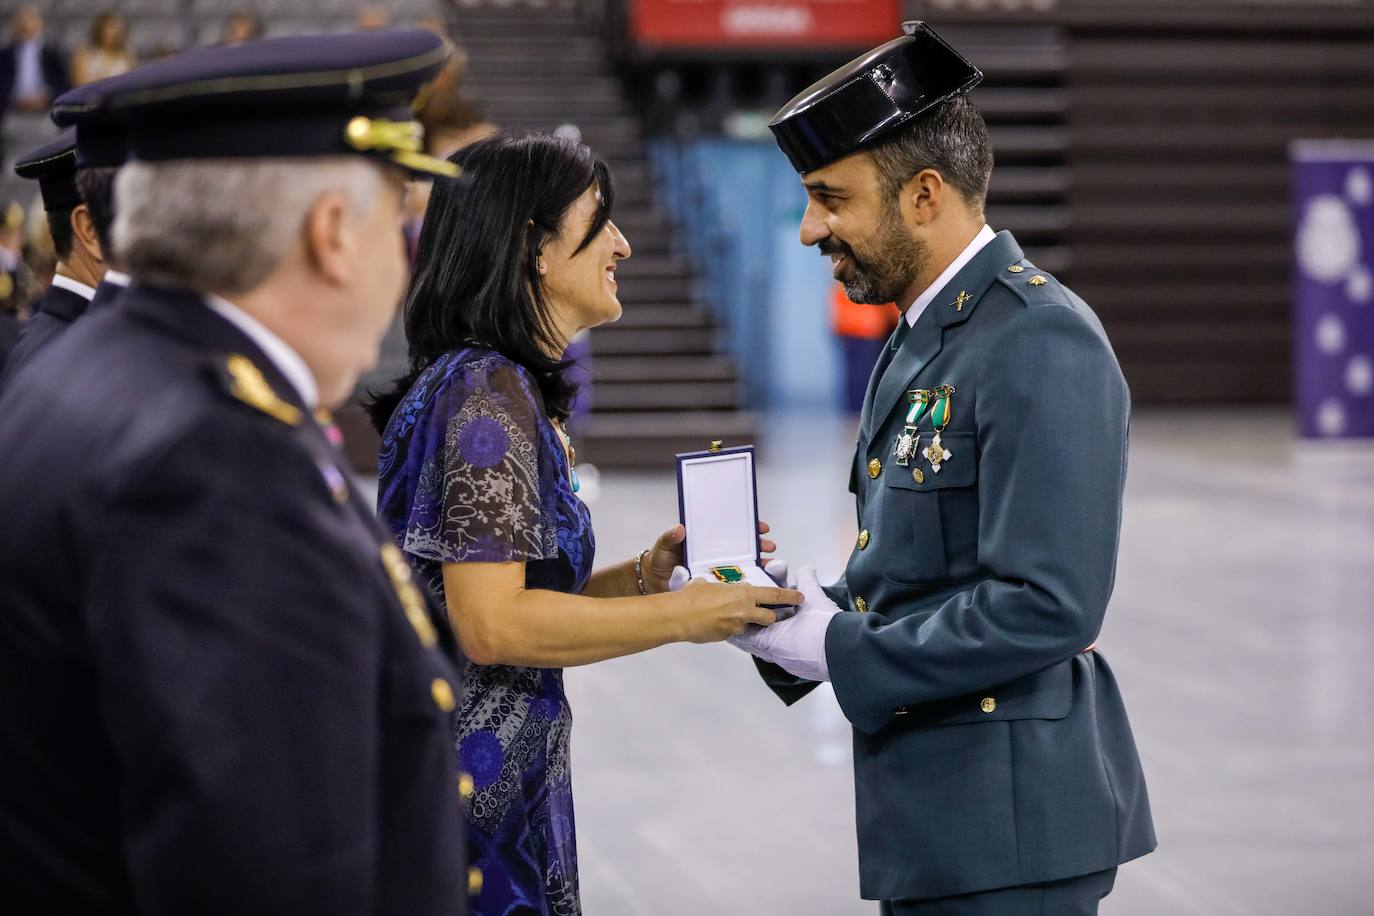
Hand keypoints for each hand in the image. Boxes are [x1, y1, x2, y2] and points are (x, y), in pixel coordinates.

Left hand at [643, 520, 777, 594]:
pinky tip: (760, 585)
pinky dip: (749, 585)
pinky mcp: (716, 585)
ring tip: (770, 565)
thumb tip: (679, 529)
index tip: (760, 527)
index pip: (732, 530)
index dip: (749, 527)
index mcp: (708, 541)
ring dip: (760, 564)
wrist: (653, 582)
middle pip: (744, 547)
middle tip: (768, 546)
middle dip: (760, 545)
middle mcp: (716, 554)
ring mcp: (718, 569)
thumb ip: (670, 537)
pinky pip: (735, 584)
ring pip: (745, 565)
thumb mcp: (664, 546)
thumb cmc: (660, 560)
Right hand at [673, 580, 802, 643]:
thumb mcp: (709, 584)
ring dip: (746, 622)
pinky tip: (716, 623)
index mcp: (744, 594)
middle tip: (770, 614)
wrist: (679, 616)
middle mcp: (744, 611)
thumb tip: (716, 588)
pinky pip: (733, 632)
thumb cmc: (692, 595)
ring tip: (732, 616)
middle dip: (771, 617)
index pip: (774, 595)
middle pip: (769, 617)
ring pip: (749, 626)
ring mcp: (736, 627)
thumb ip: (720, 588)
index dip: (789, 597)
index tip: (800, 598)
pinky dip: (729, 627)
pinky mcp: (727, 637)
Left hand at [729, 566, 840, 681]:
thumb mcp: (814, 598)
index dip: (742, 622)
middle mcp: (776, 656)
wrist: (848, 653)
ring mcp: (788, 664)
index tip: (740, 616)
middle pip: (755, 644)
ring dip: (769, 639)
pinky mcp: (801, 668)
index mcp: (771, 641)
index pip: (744, 634)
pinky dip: (783, 647)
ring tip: (773, 628)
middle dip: (754, 630)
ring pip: (770, 651)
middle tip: (752, 621)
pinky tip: (792, 638)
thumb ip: (805, 580)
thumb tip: (805, 570)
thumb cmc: (826, 628)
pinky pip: (785, 657)